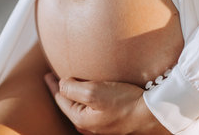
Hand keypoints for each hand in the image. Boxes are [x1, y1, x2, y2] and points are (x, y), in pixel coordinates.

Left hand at [44, 73, 170, 134]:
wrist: (151, 113)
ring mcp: (101, 123)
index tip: (47, 73)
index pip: (61, 99)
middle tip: (55, 77)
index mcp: (80, 119)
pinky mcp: (113, 119)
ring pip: (82, 105)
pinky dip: (88, 96)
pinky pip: (94, 105)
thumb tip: (62, 83)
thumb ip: (72, 88)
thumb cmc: (123, 102)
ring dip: (75, 93)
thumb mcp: (93, 92)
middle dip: (62, 90)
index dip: (53, 84)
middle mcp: (89, 125)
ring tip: (71, 82)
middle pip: (70, 104)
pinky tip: (92, 90)